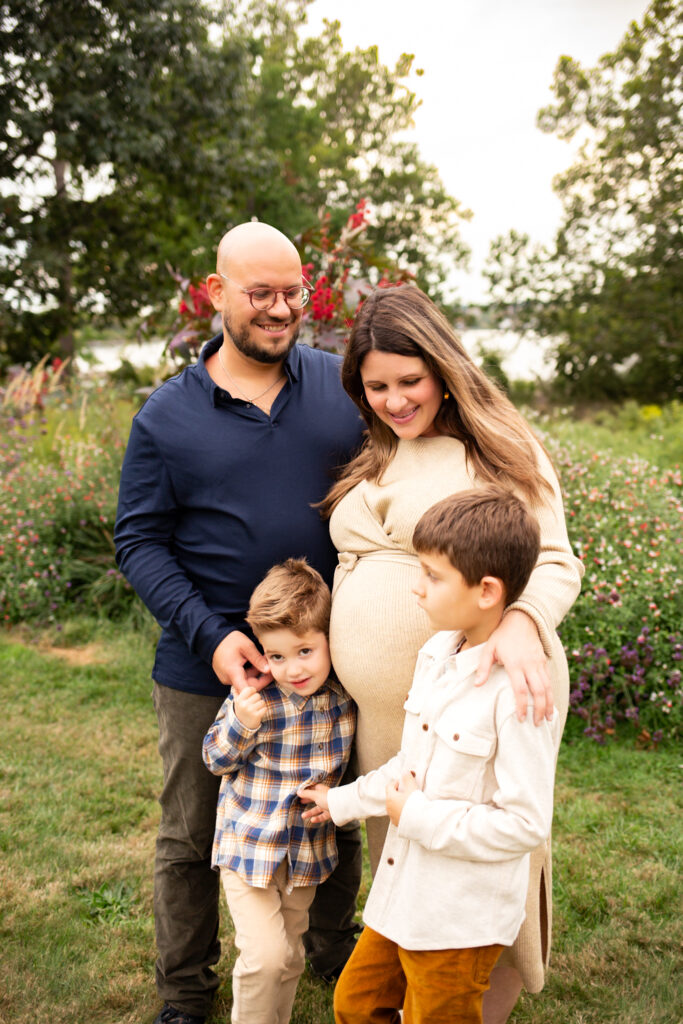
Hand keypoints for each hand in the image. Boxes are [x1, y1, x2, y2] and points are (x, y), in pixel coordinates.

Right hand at [212, 631, 271, 691]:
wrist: (213, 638)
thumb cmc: (229, 640)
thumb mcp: (246, 646)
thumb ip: (257, 659)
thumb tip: (268, 670)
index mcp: (232, 672)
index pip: (247, 690)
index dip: (261, 684)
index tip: (271, 675)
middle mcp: (228, 679)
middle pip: (248, 686)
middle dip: (262, 677)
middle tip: (270, 666)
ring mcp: (227, 678)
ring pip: (245, 682)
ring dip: (256, 673)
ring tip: (263, 659)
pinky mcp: (227, 676)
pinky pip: (241, 678)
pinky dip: (249, 672)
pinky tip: (254, 662)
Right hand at [233, 686, 266, 729]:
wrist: (242, 726)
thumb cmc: (241, 711)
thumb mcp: (237, 703)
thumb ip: (237, 693)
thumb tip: (235, 685)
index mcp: (239, 700)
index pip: (249, 689)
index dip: (253, 691)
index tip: (252, 695)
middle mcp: (244, 705)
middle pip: (257, 695)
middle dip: (257, 699)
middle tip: (253, 704)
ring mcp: (250, 710)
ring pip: (262, 702)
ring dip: (261, 705)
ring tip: (256, 709)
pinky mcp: (257, 716)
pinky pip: (265, 708)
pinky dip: (263, 710)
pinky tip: (259, 713)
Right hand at [298, 784, 331, 823]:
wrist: (340, 806)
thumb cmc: (327, 798)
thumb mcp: (315, 795)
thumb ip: (306, 794)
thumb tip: (298, 791)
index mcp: (321, 790)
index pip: (312, 788)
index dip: (306, 790)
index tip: (299, 793)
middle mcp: (324, 797)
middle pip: (314, 798)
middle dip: (307, 801)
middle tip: (300, 802)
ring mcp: (327, 805)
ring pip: (317, 809)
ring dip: (310, 812)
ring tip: (302, 816)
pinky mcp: (330, 813)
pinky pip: (322, 816)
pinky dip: (317, 818)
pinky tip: (312, 820)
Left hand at [385, 771, 418, 825]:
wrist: (420, 821)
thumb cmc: (415, 803)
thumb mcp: (412, 787)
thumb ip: (408, 778)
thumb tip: (405, 772)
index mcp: (390, 797)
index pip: (389, 786)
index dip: (395, 782)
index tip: (402, 782)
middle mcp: (389, 807)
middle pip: (390, 796)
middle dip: (397, 792)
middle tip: (406, 791)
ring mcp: (392, 816)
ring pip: (393, 806)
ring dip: (398, 802)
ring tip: (409, 801)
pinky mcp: (397, 823)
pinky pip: (396, 814)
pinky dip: (400, 811)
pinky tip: (408, 811)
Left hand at [475, 610, 551, 724]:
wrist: (522, 619)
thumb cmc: (503, 636)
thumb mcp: (489, 648)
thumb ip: (483, 667)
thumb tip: (477, 685)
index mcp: (515, 663)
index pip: (520, 689)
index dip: (521, 705)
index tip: (520, 718)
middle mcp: (530, 665)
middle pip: (538, 691)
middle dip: (539, 710)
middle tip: (537, 724)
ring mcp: (539, 663)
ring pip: (547, 687)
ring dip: (548, 704)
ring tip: (548, 719)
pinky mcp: (544, 661)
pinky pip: (549, 680)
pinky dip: (551, 694)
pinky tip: (550, 704)